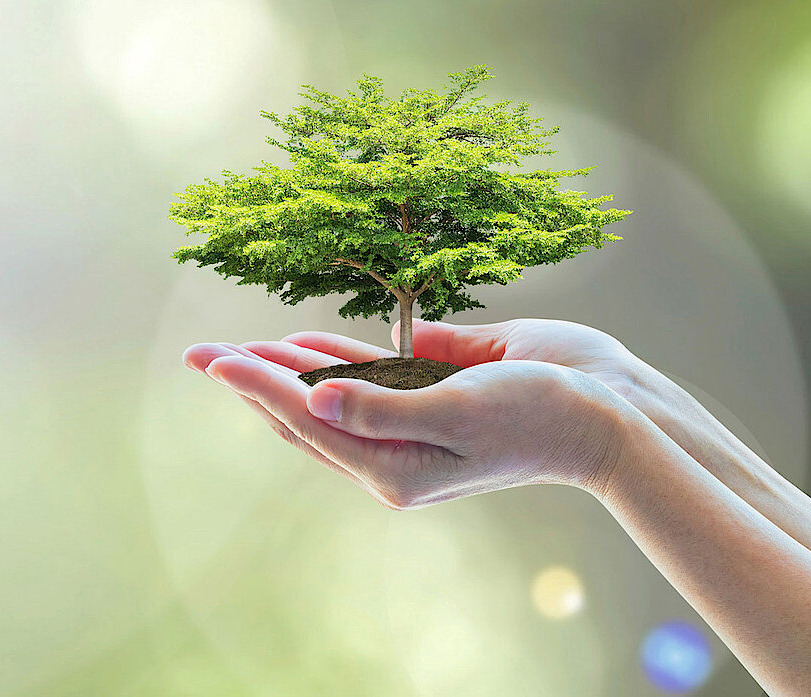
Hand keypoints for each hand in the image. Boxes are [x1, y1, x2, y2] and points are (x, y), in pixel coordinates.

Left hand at [183, 340, 629, 507]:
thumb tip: (316, 400)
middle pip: (304, 412)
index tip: (213, 357)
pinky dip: (334, 358)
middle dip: (252, 379)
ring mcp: (411, 418)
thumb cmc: (539, 416)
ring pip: (331, 392)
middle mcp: (394, 447)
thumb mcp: (458, 414)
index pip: (306, 419)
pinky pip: (369, 374)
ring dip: (286, 367)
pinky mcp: (433, 388)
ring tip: (239, 346)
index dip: (255, 385)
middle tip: (201, 354)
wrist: (610, 412)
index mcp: (393, 466)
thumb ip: (385, 408)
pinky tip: (304, 343)